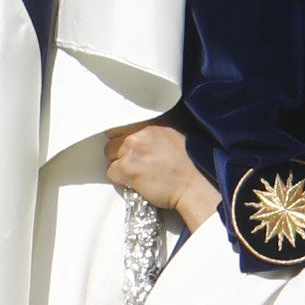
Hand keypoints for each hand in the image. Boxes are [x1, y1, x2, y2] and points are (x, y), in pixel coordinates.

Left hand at [102, 122, 218, 234]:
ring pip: (109, 155)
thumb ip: (154, 127)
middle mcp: (139, 130)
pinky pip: (111, 172)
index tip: (131, 145)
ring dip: (119, 164)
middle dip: (120, 150)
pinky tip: (137, 181)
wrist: (194, 184)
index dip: (123, 136)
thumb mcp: (175, 131)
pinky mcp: (128, 168)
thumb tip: (137, 129)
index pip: (120, 123)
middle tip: (136, 160)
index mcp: (150, 120)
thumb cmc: (189, 162)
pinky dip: (121, 179)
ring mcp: (132, 148)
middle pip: (111, 138)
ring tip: (138, 171)